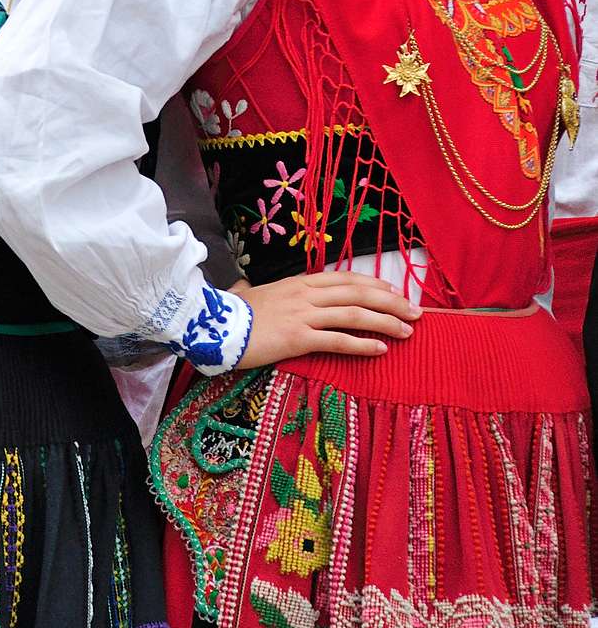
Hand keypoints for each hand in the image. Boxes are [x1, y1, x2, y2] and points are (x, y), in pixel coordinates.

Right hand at [232, 271, 421, 368]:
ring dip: (385, 322)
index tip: (396, 292)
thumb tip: (252, 289)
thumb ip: (261, 291)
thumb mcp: (251, 294)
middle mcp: (306, 294)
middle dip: (392, 302)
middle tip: (415, 312)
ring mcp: (303, 315)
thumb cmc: (230, 313)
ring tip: (407, 331)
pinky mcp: (298, 338)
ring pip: (354, 314)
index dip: (375, 285)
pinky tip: (381, 349)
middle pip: (359, 293)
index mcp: (299, 282)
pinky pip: (338, 339)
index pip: (346, 279)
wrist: (212, 325)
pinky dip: (362, 343)